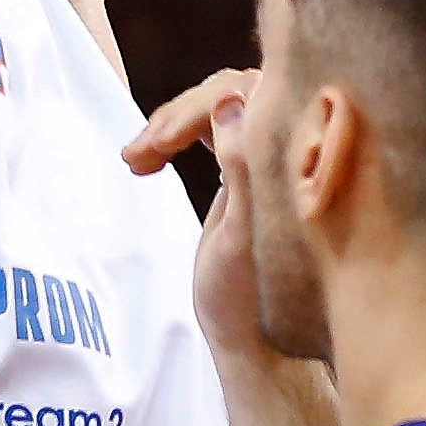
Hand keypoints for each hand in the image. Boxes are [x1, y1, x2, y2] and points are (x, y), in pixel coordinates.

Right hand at [126, 69, 261, 364]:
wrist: (250, 332)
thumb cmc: (249, 292)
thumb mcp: (240, 232)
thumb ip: (241, 166)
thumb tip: (229, 99)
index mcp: (292, 156)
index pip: (241, 93)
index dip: (193, 110)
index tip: (156, 147)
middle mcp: (285, 147)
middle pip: (224, 94)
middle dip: (173, 118)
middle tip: (134, 159)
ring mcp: (264, 155)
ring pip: (211, 108)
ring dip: (167, 126)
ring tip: (134, 161)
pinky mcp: (245, 167)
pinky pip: (206, 127)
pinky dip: (172, 136)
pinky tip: (148, 159)